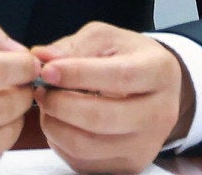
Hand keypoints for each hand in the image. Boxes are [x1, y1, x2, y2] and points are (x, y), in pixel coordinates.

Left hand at [32, 22, 194, 173]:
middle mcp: (160, 113)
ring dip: (55, 125)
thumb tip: (42, 57)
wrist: (156, 90)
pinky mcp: (130, 165)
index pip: (120, 77)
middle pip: (102, 118)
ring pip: (88, 146)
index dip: (79, 74)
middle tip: (41, 90)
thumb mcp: (106, 39)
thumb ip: (74, 46)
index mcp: (159, 71)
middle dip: (61, 104)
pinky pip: (83, 162)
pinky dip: (61, 143)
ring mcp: (146, 144)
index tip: (48, 70)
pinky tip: (60, 122)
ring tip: (48, 105)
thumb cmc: (128, 59)